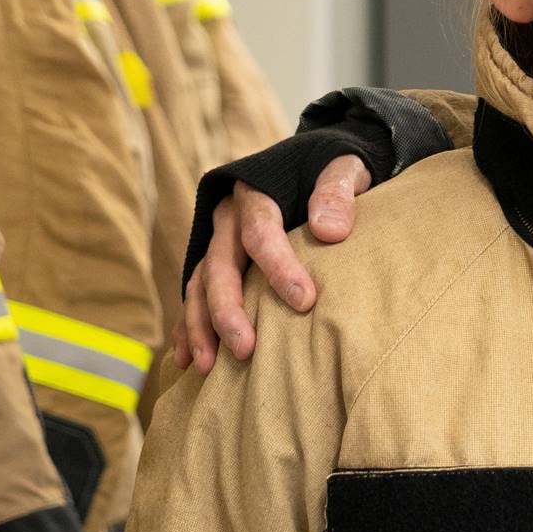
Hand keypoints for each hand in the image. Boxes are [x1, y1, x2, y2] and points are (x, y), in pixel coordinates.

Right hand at [181, 154, 367, 369]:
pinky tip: (188, 361)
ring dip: (201, 327)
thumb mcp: (344, 167)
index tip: (305, 302)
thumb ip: (337, 191)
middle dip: (228, 310)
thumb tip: (328, 231)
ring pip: (200, 285)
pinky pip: (196, 297)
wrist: (315, 162)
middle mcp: (227, 219)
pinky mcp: (217, 263)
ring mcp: (218, 243)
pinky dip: (189, 328)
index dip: (279, 267)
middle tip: (245, 349)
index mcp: (256, 193)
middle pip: (220, 265)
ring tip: (207, 368)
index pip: (261, 230)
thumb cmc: (333, 168)